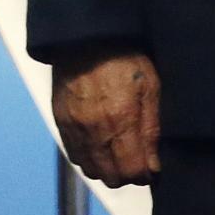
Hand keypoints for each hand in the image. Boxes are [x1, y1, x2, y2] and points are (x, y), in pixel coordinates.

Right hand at [52, 47, 162, 187]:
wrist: (87, 37)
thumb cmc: (124, 59)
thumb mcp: (150, 88)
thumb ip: (152, 130)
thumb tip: (153, 166)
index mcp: (121, 120)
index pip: (133, 172)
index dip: (145, 174)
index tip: (151, 166)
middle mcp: (95, 129)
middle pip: (111, 177)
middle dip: (127, 174)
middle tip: (136, 159)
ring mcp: (74, 127)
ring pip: (91, 170)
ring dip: (106, 169)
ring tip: (117, 153)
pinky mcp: (61, 121)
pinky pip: (74, 155)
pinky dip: (88, 158)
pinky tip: (99, 144)